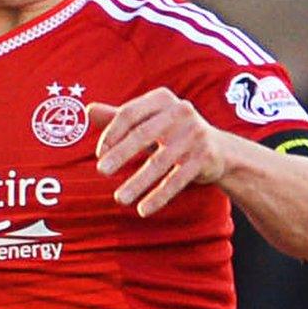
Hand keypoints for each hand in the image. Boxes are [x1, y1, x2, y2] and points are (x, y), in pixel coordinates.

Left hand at [88, 90, 231, 216]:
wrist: (219, 150)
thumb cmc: (172, 132)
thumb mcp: (148, 121)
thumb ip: (120, 118)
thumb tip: (88, 110)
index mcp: (162, 99)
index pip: (130, 113)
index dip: (112, 133)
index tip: (99, 154)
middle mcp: (181, 112)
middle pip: (143, 134)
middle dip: (120, 154)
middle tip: (101, 171)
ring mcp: (195, 135)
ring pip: (159, 162)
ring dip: (137, 182)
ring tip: (120, 199)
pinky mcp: (204, 158)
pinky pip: (177, 180)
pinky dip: (159, 196)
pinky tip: (143, 210)